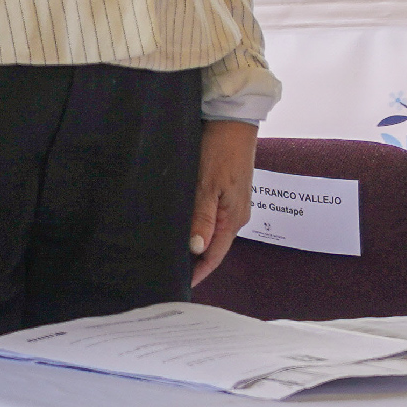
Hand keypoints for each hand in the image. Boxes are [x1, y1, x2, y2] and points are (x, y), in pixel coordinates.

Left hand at [189, 120, 257, 284]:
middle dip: (195, 260)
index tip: (179, 284)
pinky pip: (213, 218)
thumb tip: (197, 248)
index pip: (215, 255)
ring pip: (213, 232)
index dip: (199, 271)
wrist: (233, 122)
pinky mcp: (227, 193)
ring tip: (174, 251)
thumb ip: (202, 218)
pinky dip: (199, 226)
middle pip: (214, 246)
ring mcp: (233, 204)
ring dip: (196, 243)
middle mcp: (236, 215)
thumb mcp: (207, 185)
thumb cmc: (221, 150)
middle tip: (169, 269)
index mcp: (234, 218)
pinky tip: (185, 226)